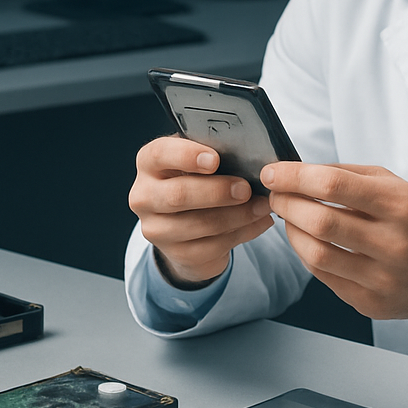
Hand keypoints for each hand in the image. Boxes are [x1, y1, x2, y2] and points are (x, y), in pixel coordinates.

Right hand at [129, 136, 273, 285]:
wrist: (184, 222)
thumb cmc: (196, 179)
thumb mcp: (197, 161)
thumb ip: (213, 154)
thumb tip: (248, 154)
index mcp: (149, 163)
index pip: (159, 155)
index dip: (186, 156)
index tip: (214, 160)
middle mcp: (144, 196)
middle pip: (178, 195)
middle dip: (217, 192)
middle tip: (246, 189)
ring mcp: (156, 229)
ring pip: (200, 224)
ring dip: (238, 215)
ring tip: (262, 206)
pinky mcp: (176, 254)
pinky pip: (213, 246)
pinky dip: (243, 232)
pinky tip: (259, 222)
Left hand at [262, 162, 407, 345]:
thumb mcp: (397, 185)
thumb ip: (349, 176)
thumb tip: (297, 172)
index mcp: (403, 204)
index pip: (335, 186)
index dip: (295, 177)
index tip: (272, 172)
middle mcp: (396, 243)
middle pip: (321, 222)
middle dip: (287, 204)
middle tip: (275, 194)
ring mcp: (384, 279)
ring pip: (317, 254)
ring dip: (291, 231)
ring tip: (288, 216)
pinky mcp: (372, 304)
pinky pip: (324, 277)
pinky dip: (306, 254)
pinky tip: (306, 240)